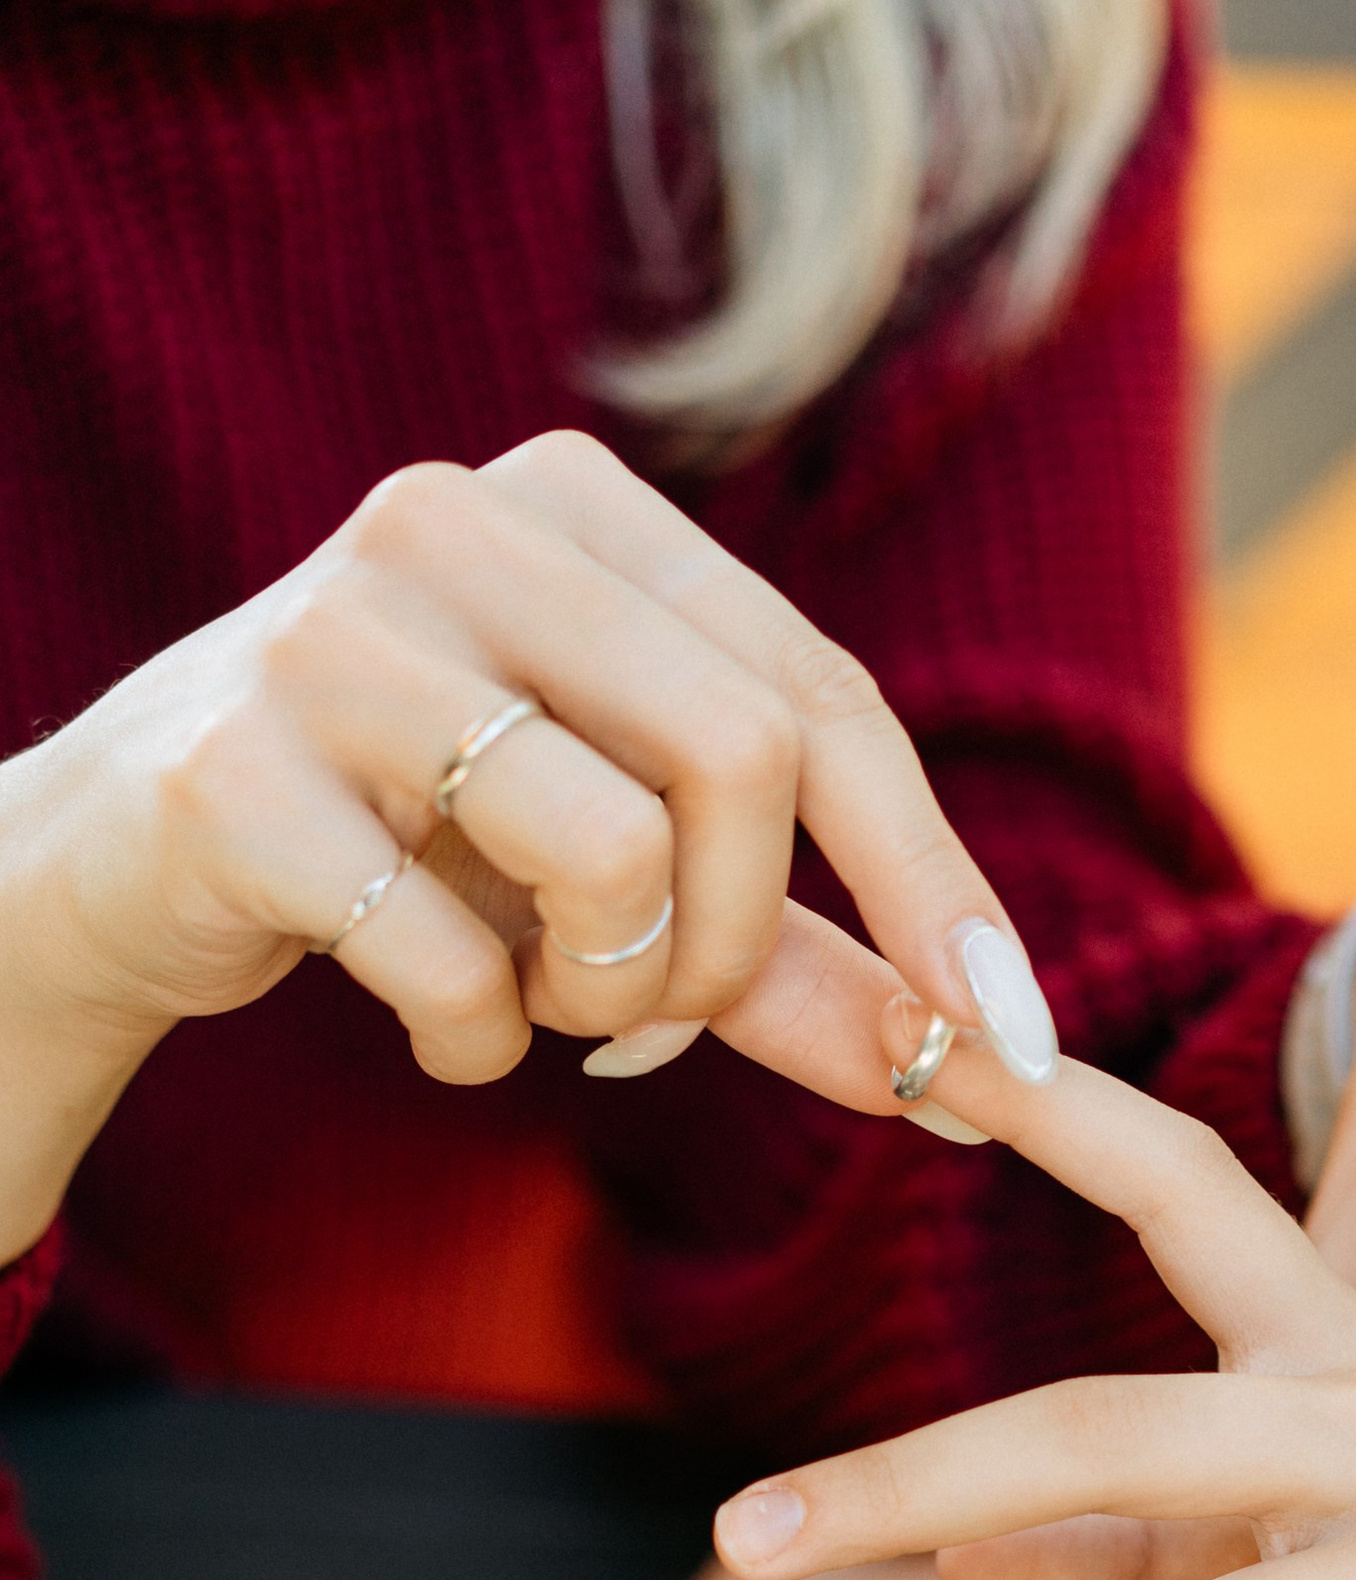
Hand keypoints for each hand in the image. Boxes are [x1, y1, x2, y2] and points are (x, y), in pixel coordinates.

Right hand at [0, 427, 1057, 1258]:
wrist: (121, 864)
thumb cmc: (408, 851)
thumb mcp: (618, 883)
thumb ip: (794, 959)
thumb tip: (978, 1067)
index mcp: (577, 513)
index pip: (825, 695)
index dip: (935, 883)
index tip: (1010, 1041)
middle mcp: (456, 526)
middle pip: (744, 760)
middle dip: (741, 949)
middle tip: (664, 1023)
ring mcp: (335, 636)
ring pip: (609, 855)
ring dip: (607, 1001)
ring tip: (537, 1001)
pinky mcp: (235, 774)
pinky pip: (453, 963)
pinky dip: (476, 1043)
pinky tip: (432, 1023)